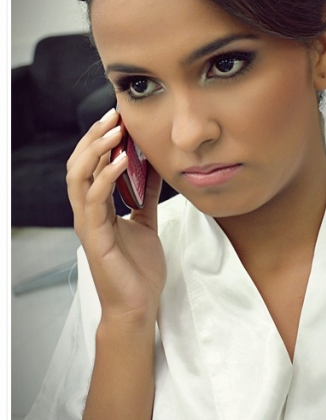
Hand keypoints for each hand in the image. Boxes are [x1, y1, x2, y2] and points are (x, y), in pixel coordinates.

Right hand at [66, 108, 166, 326]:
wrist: (139, 305)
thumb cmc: (139, 268)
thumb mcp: (146, 222)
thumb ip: (145, 196)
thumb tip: (154, 167)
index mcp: (96, 207)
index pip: (89, 165)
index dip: (99, 139)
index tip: (117, 117)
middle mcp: (87, 212)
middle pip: (78, 164)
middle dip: (94, 137)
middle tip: (113, 115)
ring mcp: (88, 224)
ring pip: (78, 177)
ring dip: (96, 150)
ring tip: (115, 131)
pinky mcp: (95, 237)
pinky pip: (95, 200)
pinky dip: (107, 176)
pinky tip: (123, 160)